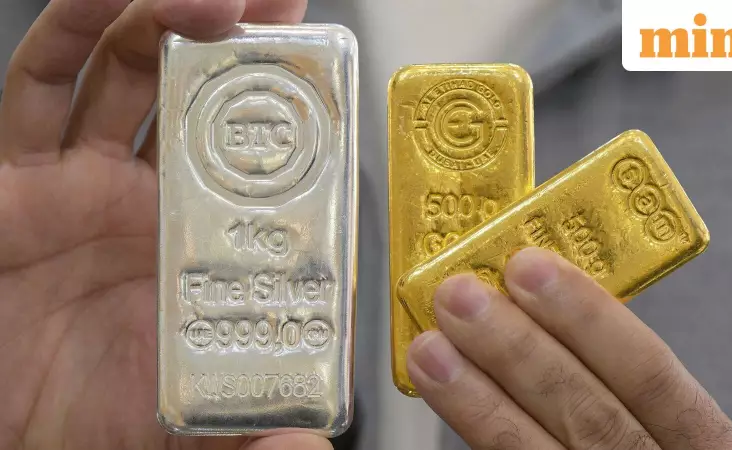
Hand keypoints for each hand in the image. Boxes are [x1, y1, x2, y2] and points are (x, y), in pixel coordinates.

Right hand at [0, 0, 329, 447]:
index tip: (329, 69)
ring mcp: (78, 181)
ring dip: (165, 20)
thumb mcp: (189, 433)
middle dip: (239, 42)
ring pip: (123, 73)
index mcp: (199, 248)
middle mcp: (145, 201)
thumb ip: (251, 437)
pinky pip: (37, 85)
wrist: (8, 442)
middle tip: (282, 4)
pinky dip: (67, 30)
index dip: (292, 115)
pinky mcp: (13, 179)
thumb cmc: (89, 428)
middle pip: (198, 98)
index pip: (257, 164)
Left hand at [409, 247, 731, 449]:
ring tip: (431, 347)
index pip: (651, 373)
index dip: (588, 317)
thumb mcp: (660, 414)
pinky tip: (443, 396)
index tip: (529, 266)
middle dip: (517, 348)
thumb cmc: (645, 440)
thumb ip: (610, 366)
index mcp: (700, 439)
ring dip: (477, 395)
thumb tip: (530, 293)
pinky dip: (476, 428)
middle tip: (459, 296)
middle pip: (588, 412)